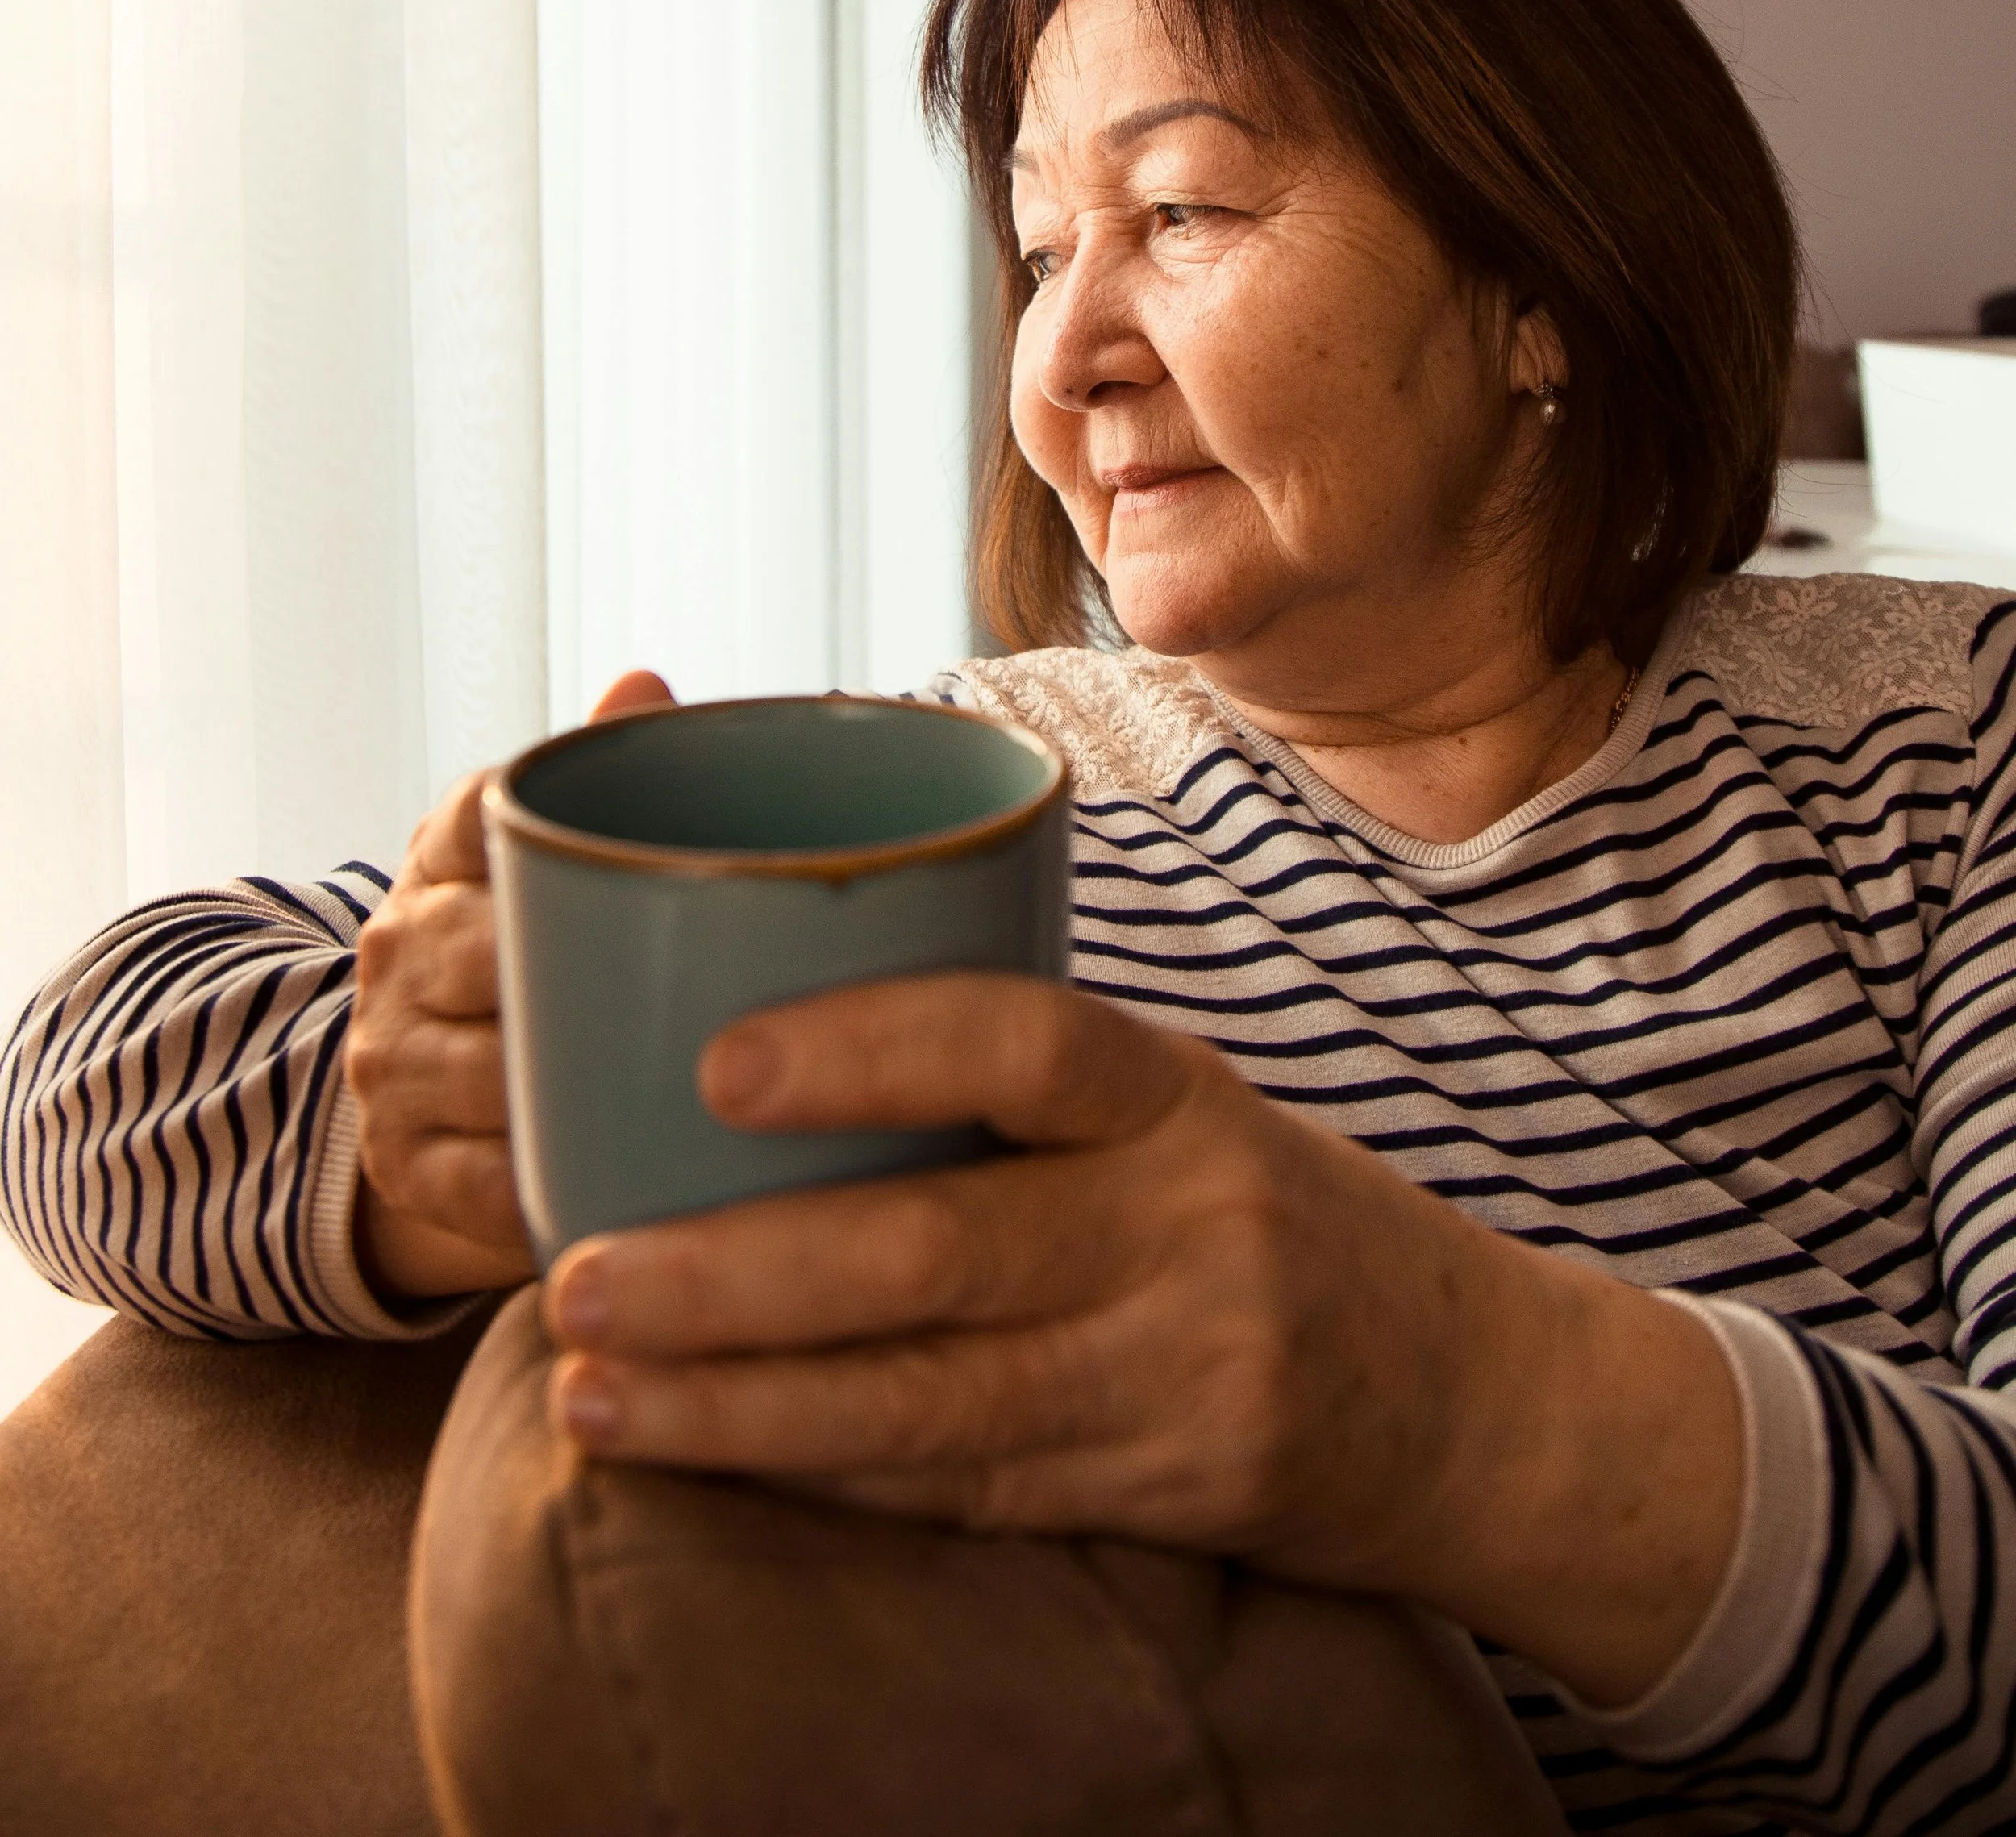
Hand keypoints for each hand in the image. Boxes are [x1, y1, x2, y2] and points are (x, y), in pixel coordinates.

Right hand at [348, 669, 675, 1301]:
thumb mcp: (567, 859)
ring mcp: (390, 1060)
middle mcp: (399, 948)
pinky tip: (638, 1188)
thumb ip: (612, 772)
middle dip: (587, 978)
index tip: (642, 858)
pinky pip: (481, 1185)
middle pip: (485, 953)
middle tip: (717, 993)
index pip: (478, 818)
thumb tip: (646, 682)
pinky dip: (557, 1188)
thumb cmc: (549, 947)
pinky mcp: (405, 1165)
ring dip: (578, 1088)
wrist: (447, 1085)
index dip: (550, 834)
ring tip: (694, 1094)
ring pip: (484, 1075)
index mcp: (442, 851)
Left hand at [540, 974, 1741, 1707]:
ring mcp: (1181, 1376)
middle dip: (738, 1274)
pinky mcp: (1168, 1494)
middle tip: (580, 1275)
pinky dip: (826, 1473)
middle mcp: (1187, 1229)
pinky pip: (965, 1489)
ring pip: (928, 1399)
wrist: (1477, 1396)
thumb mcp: (1184, 1109)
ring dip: (741, 1403)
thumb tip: (770, 1024)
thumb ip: (1022, 1083)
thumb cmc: (1275, 1215)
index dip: (869, 1047)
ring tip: (595, 1386)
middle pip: (941, 1250)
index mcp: (1180, 1096)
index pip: (1028, 1041)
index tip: (714, 1067)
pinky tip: (712, 1453)